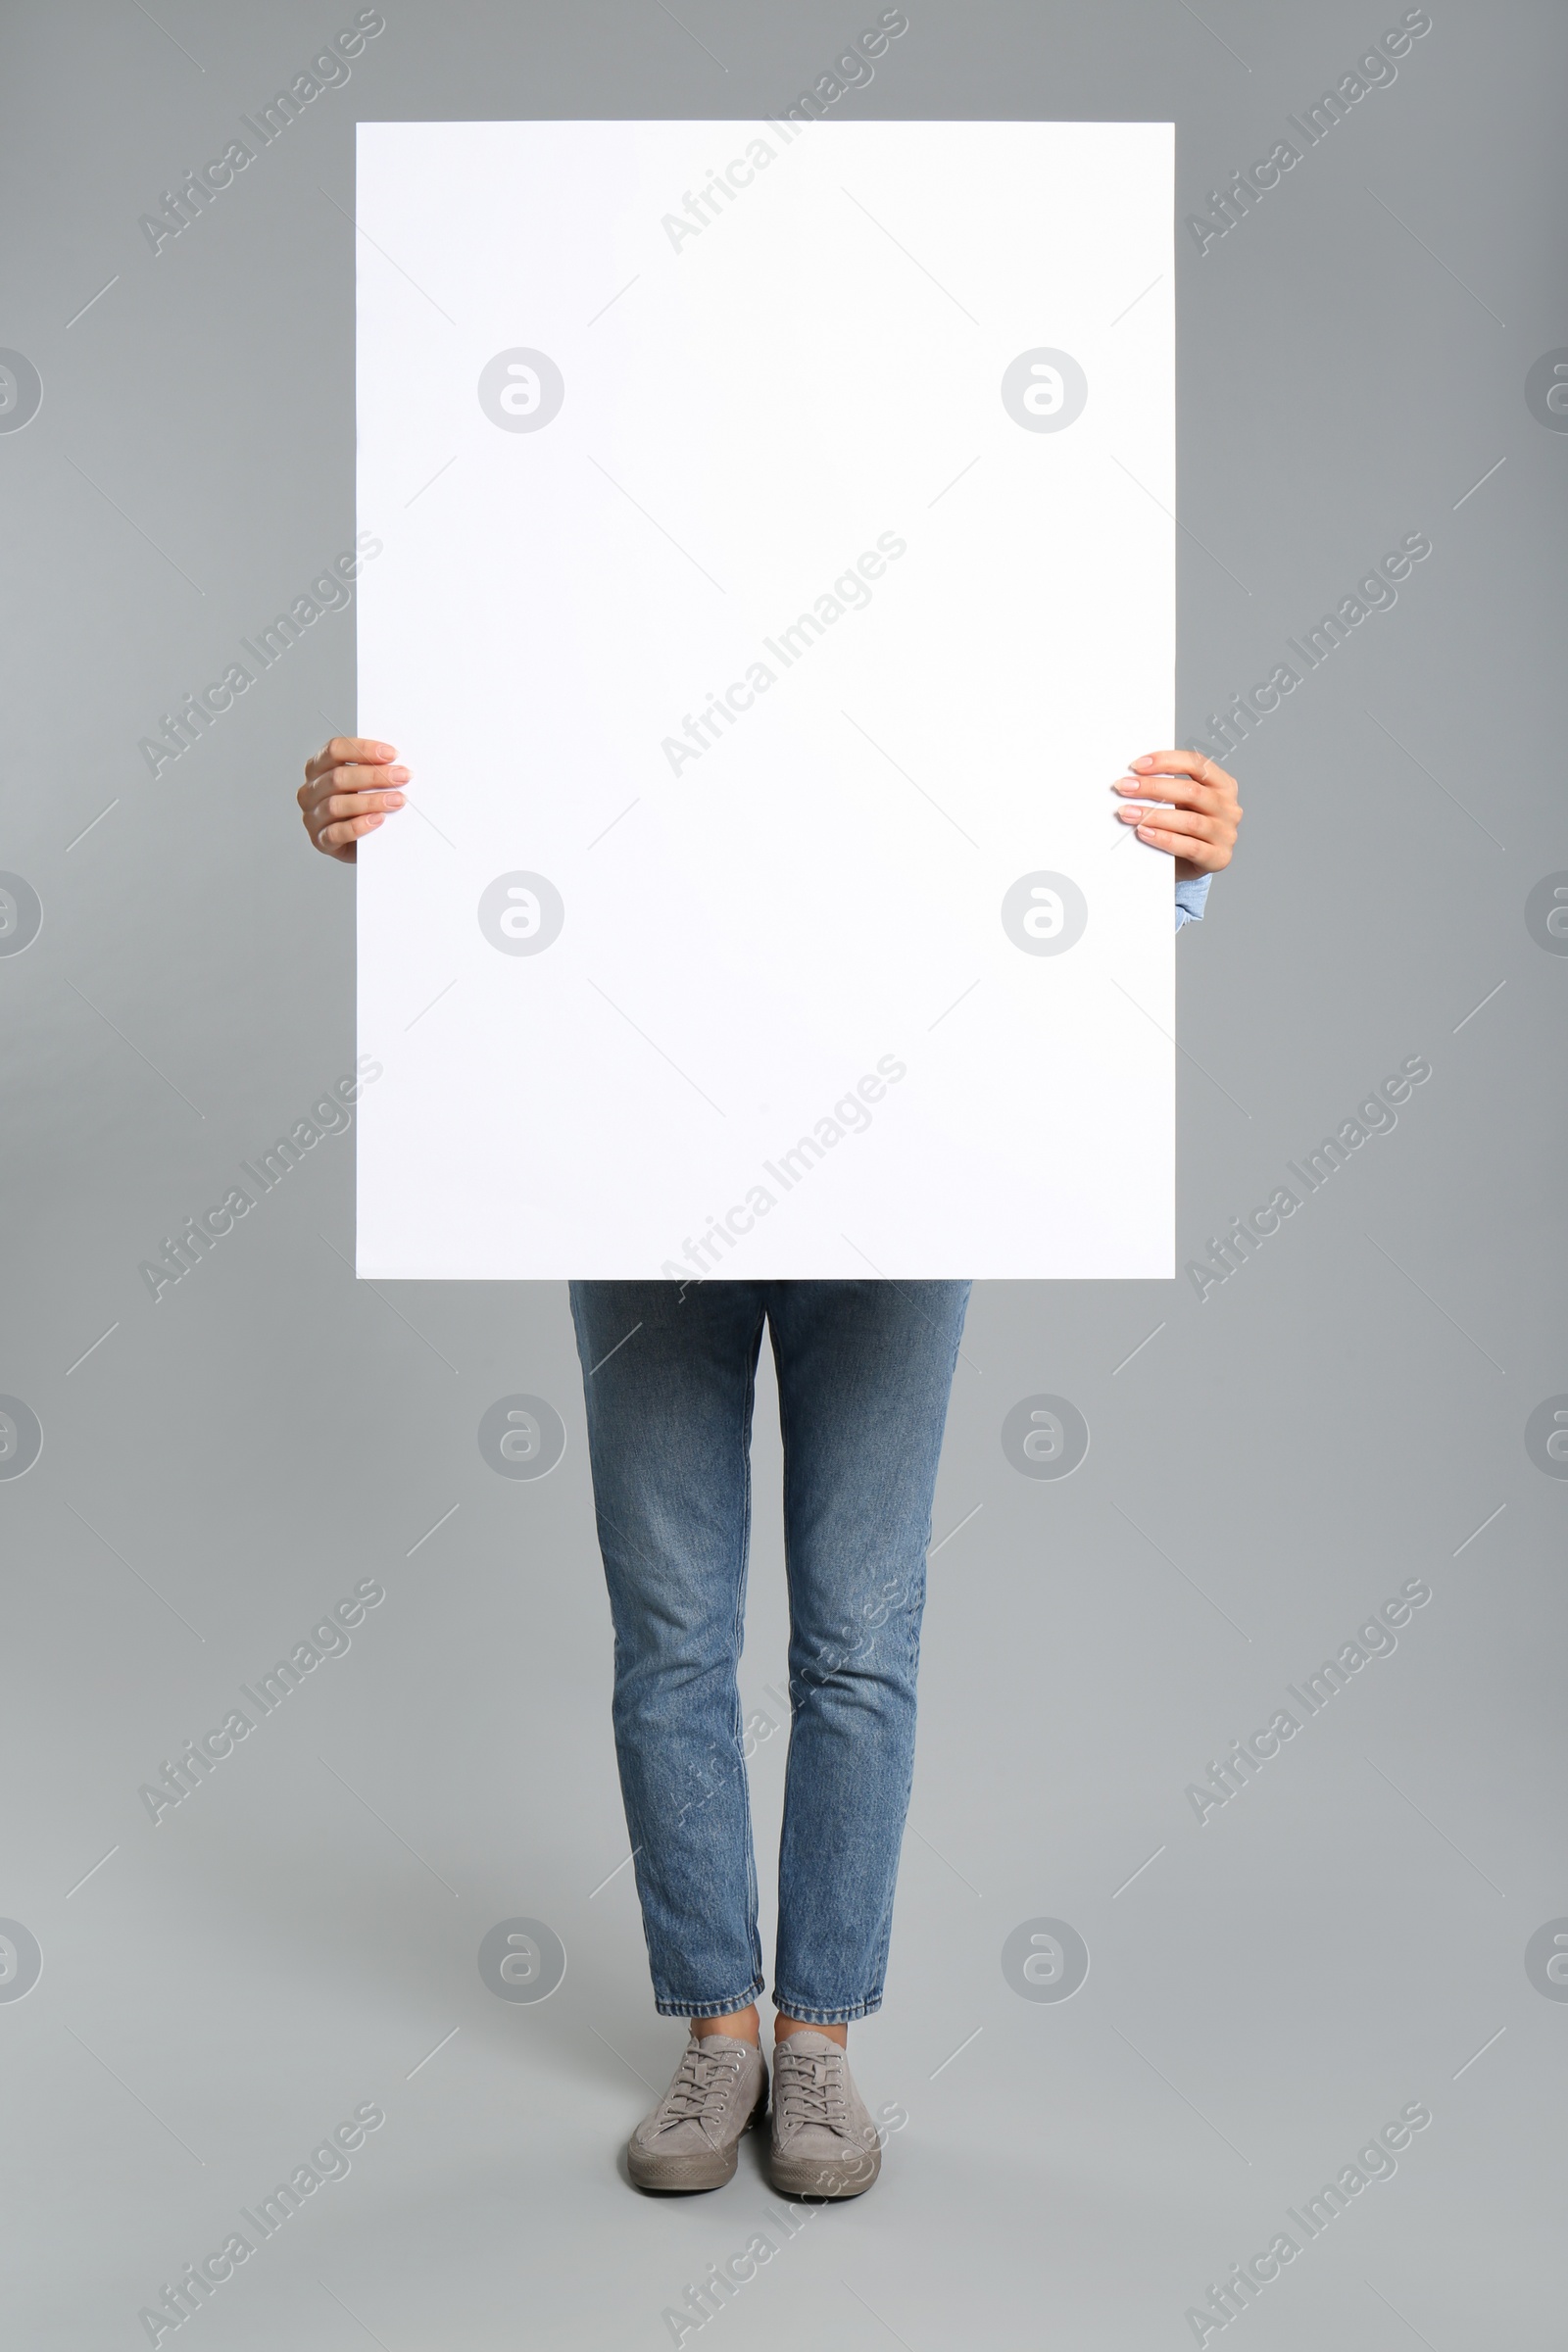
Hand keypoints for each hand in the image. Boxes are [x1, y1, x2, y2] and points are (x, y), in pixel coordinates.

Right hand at [298, 736, 409, 862]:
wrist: (362, 844)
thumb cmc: (362, 807)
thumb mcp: (364, 784)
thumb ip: (372, 771)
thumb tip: (397, 765)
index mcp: (317, 768)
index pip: (334, 750)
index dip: (363, 749)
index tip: (392, 754)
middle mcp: (309, 791)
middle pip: (338, 777)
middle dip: (374, 775)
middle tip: (402, 777)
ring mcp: (312, 817)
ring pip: (336, 805)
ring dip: (371, 801)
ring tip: (397, 800)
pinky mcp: (320, 841)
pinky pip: (336, 833)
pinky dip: (359, 826)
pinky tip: (379, 820)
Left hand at [1113, 750, 1240, 878]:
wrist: (1190, 865)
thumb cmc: (1184, 829)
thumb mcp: (1182, 803)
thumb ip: (1168, 789)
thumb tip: (1133, 779)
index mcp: (1223, 785)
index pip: (1197, 764)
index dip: (1166, 761)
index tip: (1137, 765)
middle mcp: (1229, 808)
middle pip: (1191, 791)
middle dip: (1153, 787)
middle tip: (1124, 787)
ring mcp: (1226, 834)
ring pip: (1189, 821)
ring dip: (1153, 815)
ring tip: (1128, 813)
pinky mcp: (1219, 858)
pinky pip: (1189, 847)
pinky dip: (1164, 839)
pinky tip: (1144, 833)